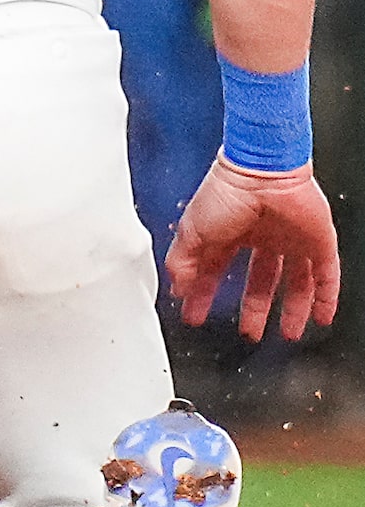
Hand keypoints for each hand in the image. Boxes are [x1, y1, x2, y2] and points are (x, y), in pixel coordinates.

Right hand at [165, 156, 341, 341]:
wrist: (262, 173)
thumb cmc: (226, 194)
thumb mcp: (192, 233)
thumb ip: (183, 264)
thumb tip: (179, 291)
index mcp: (229, 234)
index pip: (216, 272)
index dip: (206, 296)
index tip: (197, 315)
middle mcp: (262, 239)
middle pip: (261, 282)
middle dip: (255, 309)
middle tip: (251, 332)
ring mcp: (292, 240)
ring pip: (295, 282)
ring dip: (293, 309)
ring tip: (290, 333)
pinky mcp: (318, 242)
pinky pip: (327, 275)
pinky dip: (326, 297)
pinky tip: (323, 315)